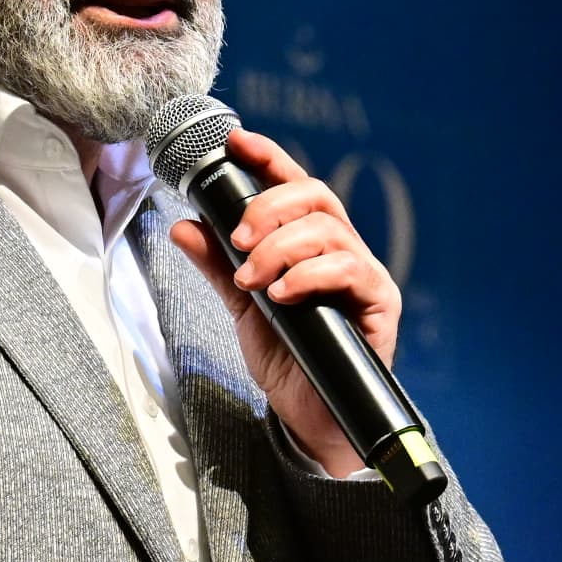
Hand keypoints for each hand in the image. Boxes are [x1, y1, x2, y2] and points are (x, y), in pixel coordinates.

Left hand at [169, 129, 401, 477]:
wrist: (311, 418)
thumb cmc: (288, 360)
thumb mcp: (242, 308)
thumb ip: (218, 267)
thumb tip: (183, 225)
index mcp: (312, 244)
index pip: (296, 185)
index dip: (269, 157)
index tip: (236, 143)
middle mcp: (343, 250)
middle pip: (316, 196)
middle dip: (268, 209)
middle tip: (236, 241)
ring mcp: (364, 274)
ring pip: (329, 230)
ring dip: (280, 247)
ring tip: (252, 279)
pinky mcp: (379, 304)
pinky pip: (349, 269)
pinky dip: (308, 275)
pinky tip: (281, 294)